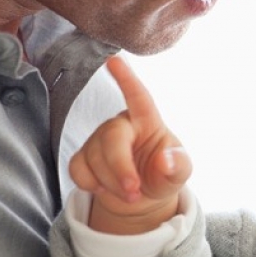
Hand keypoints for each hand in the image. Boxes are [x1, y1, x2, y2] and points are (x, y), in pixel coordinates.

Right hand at [69, 56, 191, 234]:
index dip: (127, 78)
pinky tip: (104, 189)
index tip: (114, 60)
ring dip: (110, 182)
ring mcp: (99, 139)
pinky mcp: (83, 156)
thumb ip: (178, 166)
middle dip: (120, 168)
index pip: (138, 96)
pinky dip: (90, 184)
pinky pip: (77, 168)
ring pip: (93, 157)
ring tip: (130, 194)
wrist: (143, 196)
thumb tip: (166, 160)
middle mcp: (121, 124)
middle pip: (111, 138)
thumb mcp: (179, 172)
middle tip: (134, 192)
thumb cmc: (163, 174)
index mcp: (148, 120)